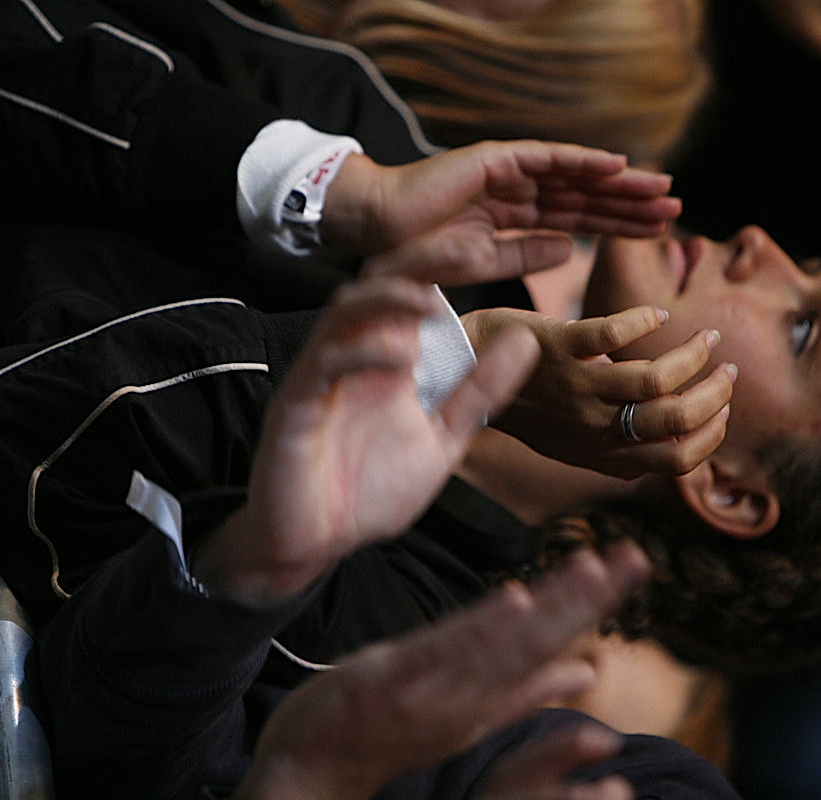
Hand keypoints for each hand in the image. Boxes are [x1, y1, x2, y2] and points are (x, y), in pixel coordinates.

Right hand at [192, 276, 539, 603]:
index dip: (443, 265)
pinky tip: (400, 357)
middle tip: (469, 250)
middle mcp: (352, 356)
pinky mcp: (295, 407)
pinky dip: (361, 352)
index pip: (412, 293)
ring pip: (344, 312)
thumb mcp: (443, 438)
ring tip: (432, 301)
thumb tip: (525, 340)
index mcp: (386, 358)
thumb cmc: (369, 490)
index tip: (487, 250)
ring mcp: (320, 378)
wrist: (315, 545)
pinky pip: (323, 365)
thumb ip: (479, 392)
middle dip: (420, 261)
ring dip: (389, 299)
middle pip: (377, 284)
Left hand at [233, 543, 651, 799]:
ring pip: (505, 646)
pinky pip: (446, 654)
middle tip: (634, 559)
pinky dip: (485, 629)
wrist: (312, 767)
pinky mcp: (394, 685)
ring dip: (552, 608)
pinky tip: (518, 599)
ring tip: (591, 567)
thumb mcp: (464, 713)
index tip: (632, 562)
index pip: (551, 643)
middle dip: (588, 601)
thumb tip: (584, 674)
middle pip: (539, 643)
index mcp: (488, 698)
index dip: (593, 605)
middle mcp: (472, 697)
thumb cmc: (387, 729)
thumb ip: (523, 693)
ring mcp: (436, 693)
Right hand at [322, 141, 680, 285]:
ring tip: (658, 188)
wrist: (379, 230)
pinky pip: (548, 158)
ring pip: (576, 177)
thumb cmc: (421, 251)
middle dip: (628, 203)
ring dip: (618, 183)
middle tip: (673, 207)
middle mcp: (519, 191)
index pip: (578, 220)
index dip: (615, 226)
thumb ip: (527, 255)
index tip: (655, 234)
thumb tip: (572, 252)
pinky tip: (617, 166)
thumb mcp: (485, 262)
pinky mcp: (496, 160)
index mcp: (516, 218)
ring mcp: (509, 173)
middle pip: (585, 196)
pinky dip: (582, 161)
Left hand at [464, 305, 734, 478]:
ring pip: (655, 379)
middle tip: (727, 368)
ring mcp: (573, 388)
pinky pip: (615, 333)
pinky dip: (646, 320)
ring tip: (706, 337)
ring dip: (693, 354)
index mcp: (599, 454)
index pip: (675, 460)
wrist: (461, 374)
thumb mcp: (571, 442)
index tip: (724, 409)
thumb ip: (618, 447)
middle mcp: (589, 428)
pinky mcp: (557, 348)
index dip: (710, 436)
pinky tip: (658, 315)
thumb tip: (677, 443)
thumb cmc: (525, 405)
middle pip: (674, 420)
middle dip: (714, 393)